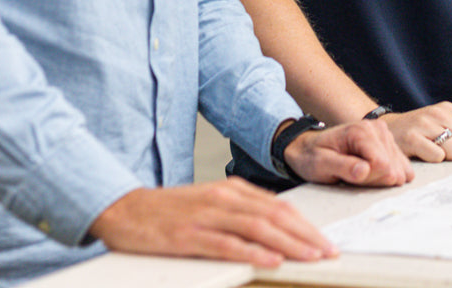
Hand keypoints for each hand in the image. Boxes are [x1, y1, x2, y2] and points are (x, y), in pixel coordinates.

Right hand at [88, 181, 332, 267]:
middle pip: (275, 216)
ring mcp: (206, 216)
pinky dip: (252, 253)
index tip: (325, 240)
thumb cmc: (167, 211)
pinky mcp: (189, 236)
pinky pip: (227, 245)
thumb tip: (275, 231)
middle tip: (329, 251)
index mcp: (231, 190)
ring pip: (257, 229)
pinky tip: (271, 261)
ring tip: (311, 257)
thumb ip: (240, 213)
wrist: (123, 209)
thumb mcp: (209, 204)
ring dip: (289, 244)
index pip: (279, 207)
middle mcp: (223, 199)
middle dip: (306, 235)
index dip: (306, 225)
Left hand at [282, 118, 413, 185]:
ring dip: (379, 177)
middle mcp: (376, 128)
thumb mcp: (320, 165)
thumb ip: (343, 167)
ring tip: (358, 171)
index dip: (367, 178)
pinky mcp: (389, 142)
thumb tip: (364, 171)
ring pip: (398, 169)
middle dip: (374, 179)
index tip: (349, 174)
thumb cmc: (313, 157)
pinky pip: (401, 166)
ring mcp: (384, 134)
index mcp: (360, 131)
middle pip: (391, 168)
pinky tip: (371, 171)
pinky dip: (387, 174)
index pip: (382, 165)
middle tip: (351, 173)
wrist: (308, 148)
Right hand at [382, 102, 451, 161]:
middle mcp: (437, 113)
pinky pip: (437, 156)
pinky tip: (423, 154)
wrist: (388, 128)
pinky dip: (433, 160)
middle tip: (443, 149)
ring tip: (433, 151)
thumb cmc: (419, 129)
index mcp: (448, 109)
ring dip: (446, 157)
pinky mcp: (412, 139)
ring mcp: (424, 125)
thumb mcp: (444, 124)